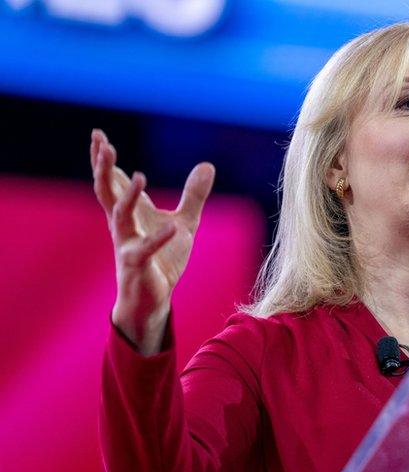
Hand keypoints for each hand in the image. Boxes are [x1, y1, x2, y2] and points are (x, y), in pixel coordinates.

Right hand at [91, 129, 214, 353]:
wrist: (153, 297)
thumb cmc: (163, 258)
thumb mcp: (184, 221)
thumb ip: (193, 194)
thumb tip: (208, 164)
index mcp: (132, 213)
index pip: (114, 180)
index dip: (104, 159)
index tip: (98, 135)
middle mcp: (124, 225)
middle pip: (107, 191)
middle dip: (104, 168)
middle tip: (103, 143)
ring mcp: (127, 244)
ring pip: (120, 215)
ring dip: (128, 196)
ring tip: (142, 177)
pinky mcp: (137, 264)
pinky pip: (145, 249)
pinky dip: (159, 238)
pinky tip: (173, 227)